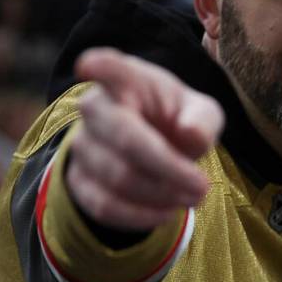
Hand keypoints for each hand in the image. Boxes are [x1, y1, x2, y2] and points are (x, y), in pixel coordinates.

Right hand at [66, 47, 224, 229]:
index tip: (89, 65)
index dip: (100, 67)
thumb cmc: (178, 120)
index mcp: (128, 80)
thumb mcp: (202, 113)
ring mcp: (82, 145)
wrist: (155, 146)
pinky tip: (167, 212)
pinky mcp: (78, 180)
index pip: (110, 68)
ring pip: (118, 178)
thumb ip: (202, 120)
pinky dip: (141, 216)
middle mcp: (96, 108)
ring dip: (162, 195)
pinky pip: (105, 206)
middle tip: (203, 187)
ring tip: (193, 198)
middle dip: (169, 169)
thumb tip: (190, 137)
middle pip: (126, 139)